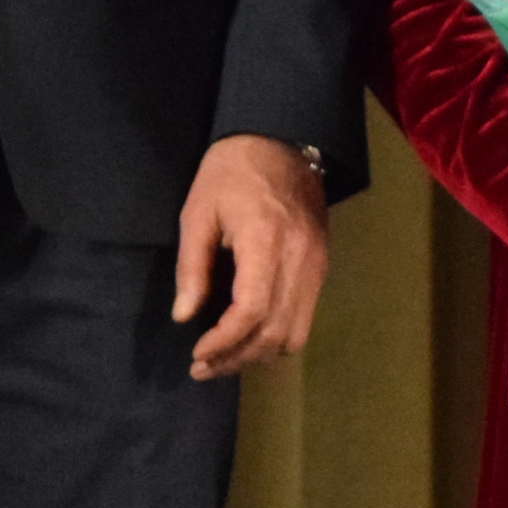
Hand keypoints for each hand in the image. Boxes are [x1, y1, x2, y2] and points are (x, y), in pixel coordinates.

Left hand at [174, 134, 331, 380]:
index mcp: (266, 240)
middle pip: (276, 331)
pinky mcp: (322, 267)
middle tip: (203, 367)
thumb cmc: (231, 172)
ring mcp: (317, 265)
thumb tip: (185, 316)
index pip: (253, 310)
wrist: (282, 140)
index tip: (197, 354)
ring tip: (224, 359)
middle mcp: (300, 259)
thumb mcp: (198, 211)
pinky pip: (305, 318)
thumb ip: (192, 267)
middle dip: (238, 358)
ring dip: (259, 354)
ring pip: (296, 333)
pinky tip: (249, 338)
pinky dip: (277, 338)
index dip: (225, 342)